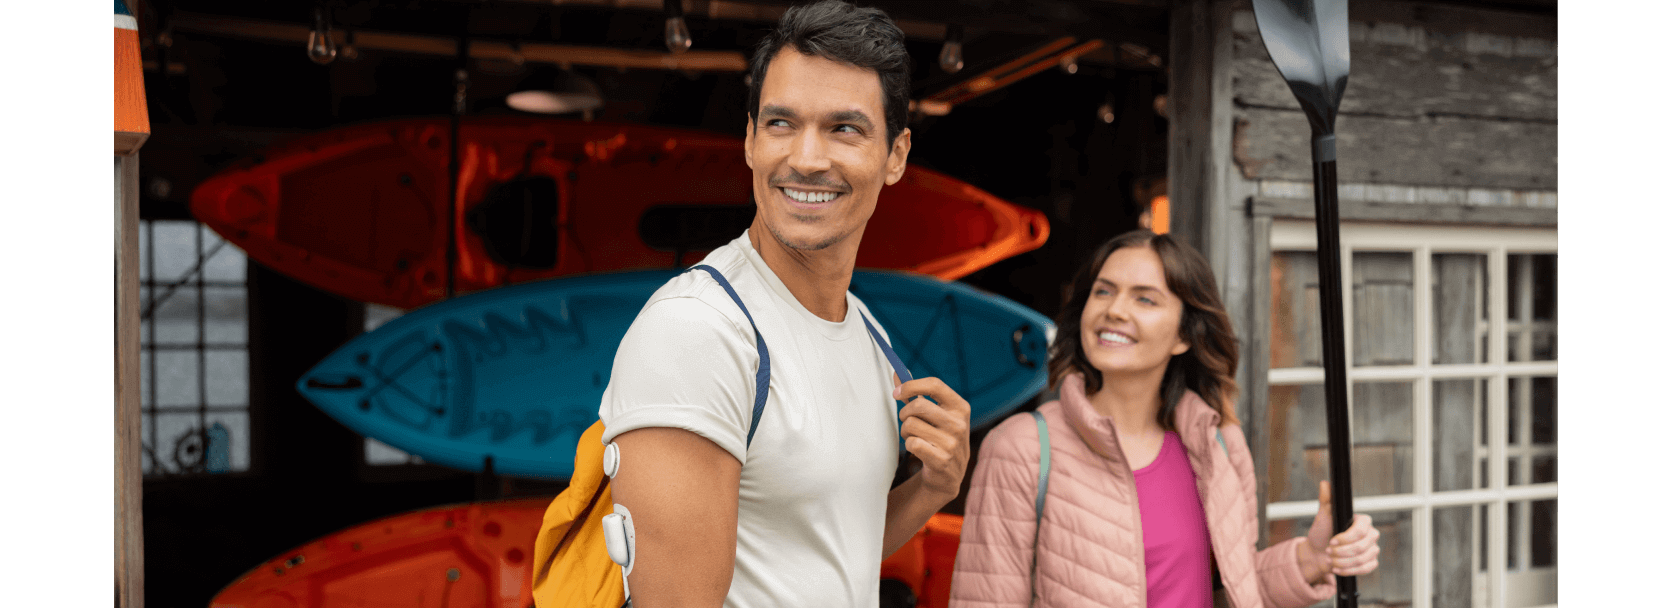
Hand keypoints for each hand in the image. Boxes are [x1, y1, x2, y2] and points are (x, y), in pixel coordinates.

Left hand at [893, 377, 970, 500]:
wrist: (948, 474)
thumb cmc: (938, 436)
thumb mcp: (935, 414)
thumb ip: (917, 394)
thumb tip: (897, 373)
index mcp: (960, 407)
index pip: (935, 384)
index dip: (911, 385)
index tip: (897, 392)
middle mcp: (959, 424)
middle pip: (918, 405)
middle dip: (905, 413)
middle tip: (906, 420)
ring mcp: (952, 443)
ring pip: (911, 425)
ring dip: (906, 431)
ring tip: (914, 437)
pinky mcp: (942, 460)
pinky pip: (912, 443)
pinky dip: (910, 445)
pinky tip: (918, 449)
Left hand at [1302, 480, 1381, 583]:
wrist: (1318, 553)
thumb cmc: (1322, 533)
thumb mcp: (1322, 517)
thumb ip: (1326, 501)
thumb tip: (1325, 483)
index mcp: (1362, 521)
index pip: (1361, 530)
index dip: (1345, 538)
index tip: (1331, 542)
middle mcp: (1371, 534)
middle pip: (1362, 547)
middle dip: (1341, 552)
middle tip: (1328, 551)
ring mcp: (1372, 549)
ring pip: (1362, 559)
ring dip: (1342, 562)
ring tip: (1330, 560)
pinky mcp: (1371, 562)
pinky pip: (1365, 568)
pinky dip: (1348, 570)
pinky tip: (1337, 568)